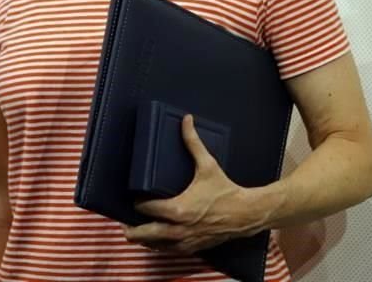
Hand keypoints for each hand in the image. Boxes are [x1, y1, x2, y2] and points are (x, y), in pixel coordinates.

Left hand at [125, 114, 266, 253]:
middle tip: (126, 220)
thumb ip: (193, 143)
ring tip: (138, 229)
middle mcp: (177, 229)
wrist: (245, 214)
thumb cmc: (225, 190)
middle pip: (141, 235)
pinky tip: (157, 237)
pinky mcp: (191, 248)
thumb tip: (186, 120)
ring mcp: (183, 241)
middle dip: (131, 228)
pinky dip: (159, 245)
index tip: (136, 197)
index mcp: (177, 209)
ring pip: (152, 246)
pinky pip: (167, 251)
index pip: (145, 209)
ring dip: (144, 238)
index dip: (136, 203)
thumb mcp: (208, 165)